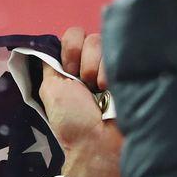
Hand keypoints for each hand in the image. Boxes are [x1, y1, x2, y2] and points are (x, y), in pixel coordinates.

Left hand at [39, 27, 122, 176]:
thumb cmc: (72, 121)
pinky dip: (109, 70)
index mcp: (73, 66)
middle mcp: (93, 63)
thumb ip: (50, 67)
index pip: (74, 35)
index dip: (69, 49)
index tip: (67, 70)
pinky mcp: (128, 71)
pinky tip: (108, 87)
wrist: (97, 140)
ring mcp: (112, 66)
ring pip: (104, 43)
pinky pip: (119, 54)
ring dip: (95, 68)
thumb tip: (48, 47)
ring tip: (98, 90)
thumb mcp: (50, 90)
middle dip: (82, 61)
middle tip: (83, 85)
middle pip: (90, 37)